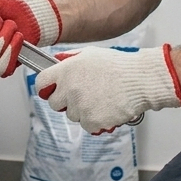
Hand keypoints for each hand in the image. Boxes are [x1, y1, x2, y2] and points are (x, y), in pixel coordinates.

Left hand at [36, 44, 180, 133]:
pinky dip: (96, 122)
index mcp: (66, 70)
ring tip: (101, 99)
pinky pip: (87, 126)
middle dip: (65, 101)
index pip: (40, 83)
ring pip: (72, 116)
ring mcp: (80, 106)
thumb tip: (56, 61)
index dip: (46, 88)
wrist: (139, 81)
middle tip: (82, 96)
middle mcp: (69, 89)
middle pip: (54, 103)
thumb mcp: (90, 54)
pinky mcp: (91, 121)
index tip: (51, 90)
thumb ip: (70, 59)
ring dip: (83, 111)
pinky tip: (106, 109)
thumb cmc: (118, 66)